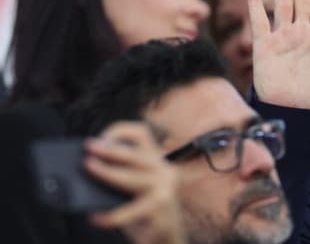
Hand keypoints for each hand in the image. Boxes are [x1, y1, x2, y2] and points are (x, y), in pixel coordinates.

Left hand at [84, 122, 185, 243]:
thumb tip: (90, 169)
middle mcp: (163, 170)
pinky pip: (129, 211)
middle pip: (134, 154)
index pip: (141, 135)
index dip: (121, 130)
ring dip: (108, 173)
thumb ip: (120, 177)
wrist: (167, 235)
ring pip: (131, 177)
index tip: (100, 137)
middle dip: (110, 150)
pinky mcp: (159, 209)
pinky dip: (110, 215)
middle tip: (89, 149)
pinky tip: (96, 217)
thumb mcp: (134, 189)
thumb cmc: (145, 210)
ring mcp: (164, 189)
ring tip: (88, 171)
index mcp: (155, 161)